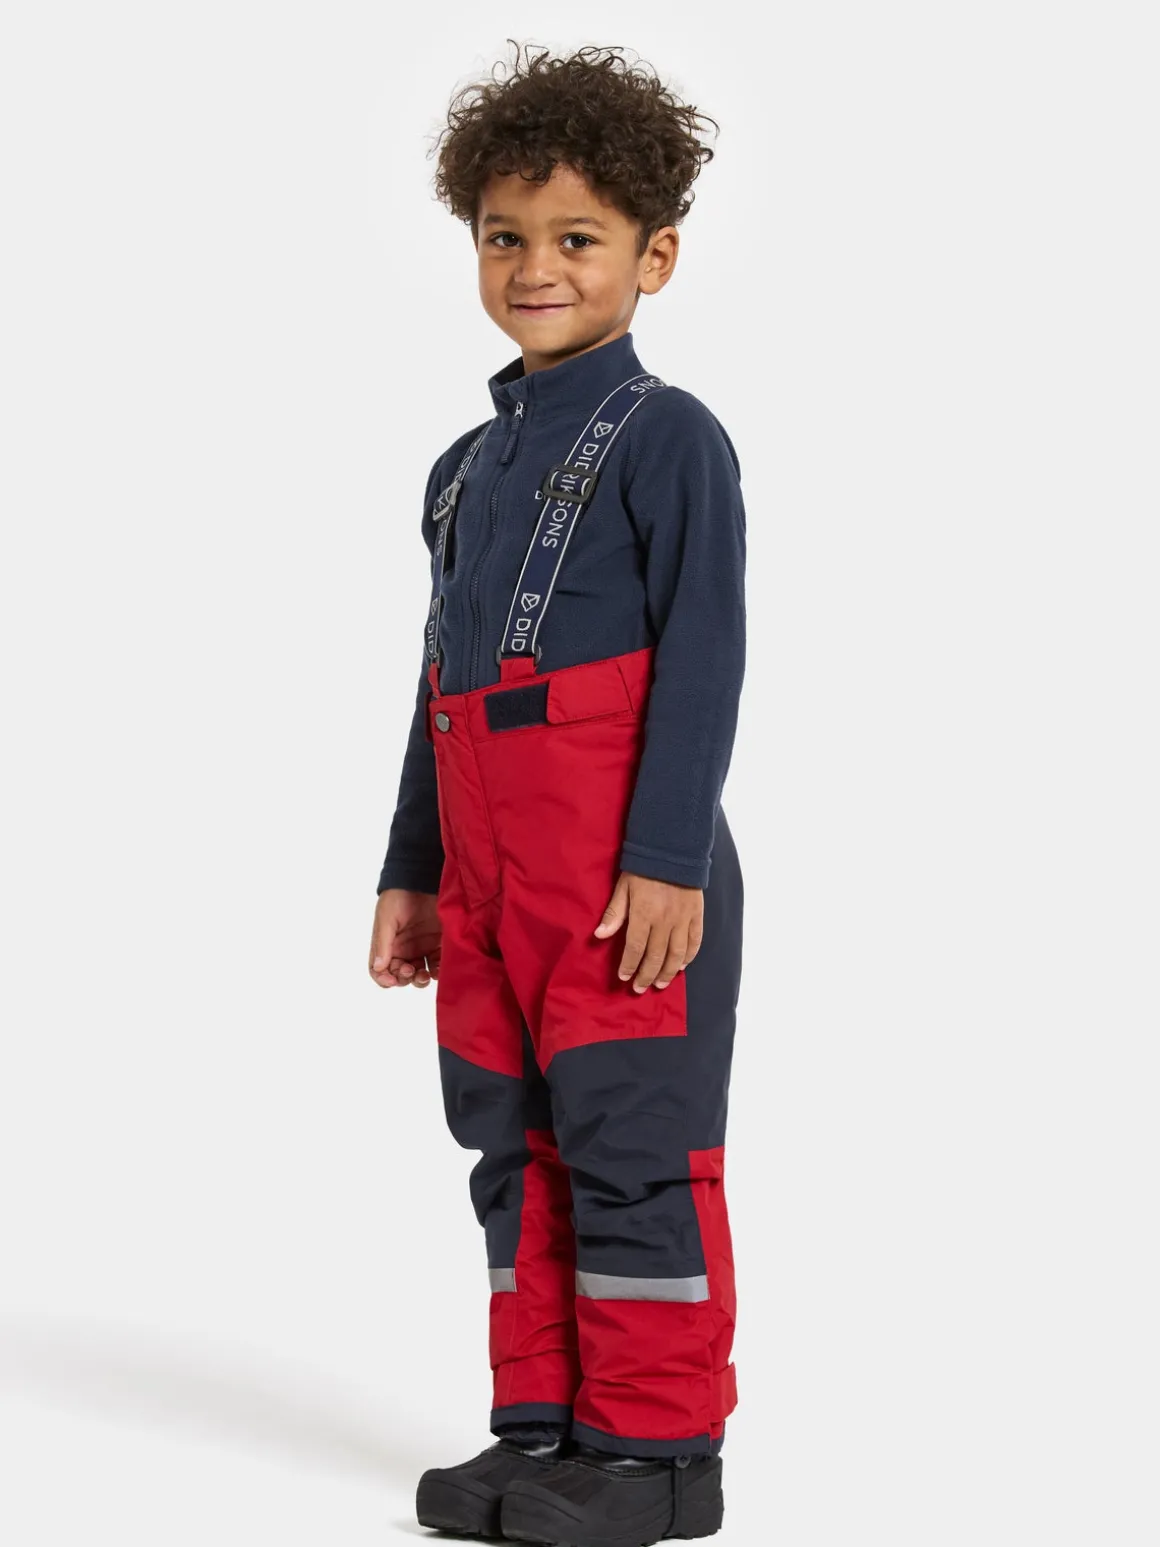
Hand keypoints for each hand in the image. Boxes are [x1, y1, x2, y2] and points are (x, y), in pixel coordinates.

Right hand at [369, 888, 441, 988]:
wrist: (421, 879)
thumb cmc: (398, 897)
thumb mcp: (386, 918)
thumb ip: (383, 943)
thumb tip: (379, 967)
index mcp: (387, 946)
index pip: (380, 971)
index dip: (384, 979)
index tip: (392, 981)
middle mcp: (404, 950)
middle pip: (401, 976)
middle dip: (405, 979)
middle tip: (411, 971)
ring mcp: (422, 948)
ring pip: (420, 974)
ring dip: (421, 979)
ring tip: (425, 974)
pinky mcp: (439, 944)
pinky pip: (438, 964)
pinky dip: (437, 971)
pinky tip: (438, 970)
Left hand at [593, 870, 702, 992]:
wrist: (673, 849)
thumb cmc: (643, 867)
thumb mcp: (623, 887)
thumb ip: (614, 913)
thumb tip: (599, 936)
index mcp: (643, 913)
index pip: (635, 948)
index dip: (629, 965)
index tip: (624, 977)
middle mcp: (664, 920)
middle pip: (655, 956)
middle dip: (646, 975)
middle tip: (640, 988)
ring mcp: (683, 919)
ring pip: (676, 954)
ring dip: (667, 973)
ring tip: (660, 984)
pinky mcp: (697, 915)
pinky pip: (695, 941)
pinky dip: (688, 957)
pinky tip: (681, 966)